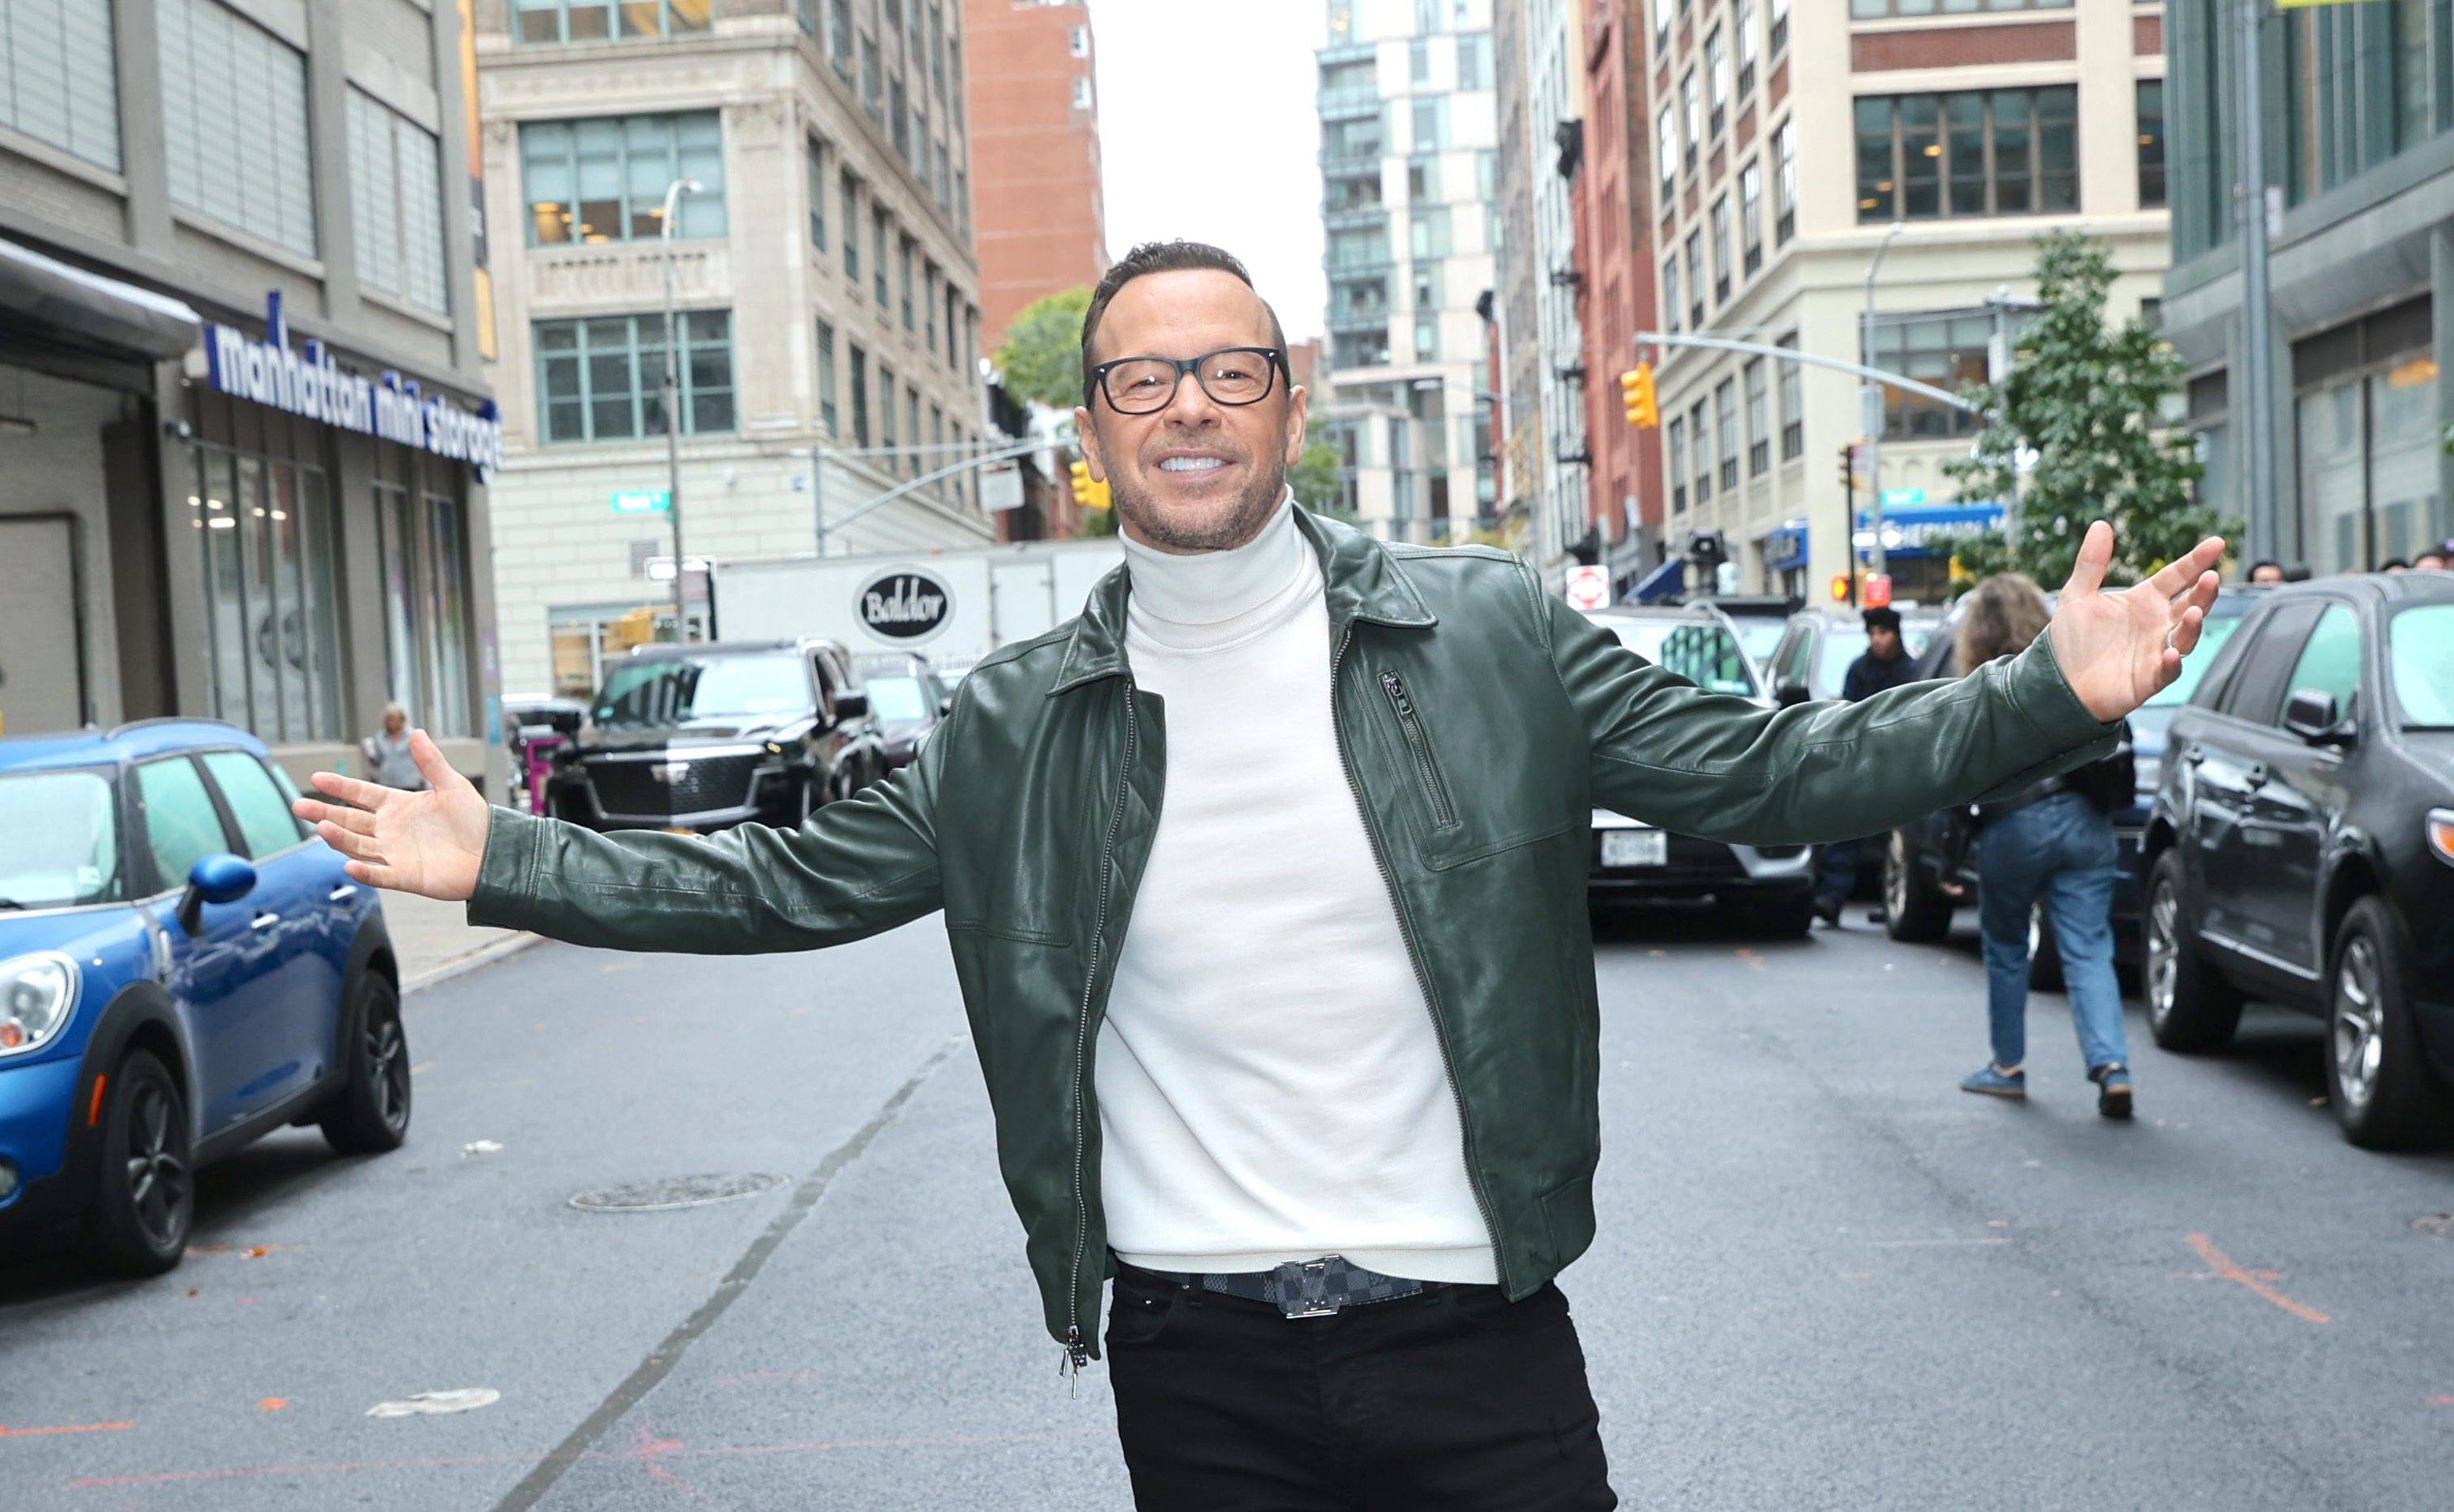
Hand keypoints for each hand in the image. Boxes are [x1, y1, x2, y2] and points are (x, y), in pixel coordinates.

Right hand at [291, 730, 489, 900]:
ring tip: (321, 828)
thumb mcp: (452, 786)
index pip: (361, 794)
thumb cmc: (474, 820)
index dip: (340, 786)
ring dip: (339, 838)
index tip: (316, 778)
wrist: (494, 853)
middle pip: (349, 820)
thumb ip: (431, 762)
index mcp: (398, 806)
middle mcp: (390, 830)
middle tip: (299, 807)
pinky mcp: (405, 876)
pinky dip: (365, 873)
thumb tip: (415, 732)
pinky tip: (349, 866)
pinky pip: (380, 875)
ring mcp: (395, 854)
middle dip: (325, 813)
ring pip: (358, 845)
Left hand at [2046, 521, 2225, 722]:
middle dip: (2204, 592)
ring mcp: (2156, 651)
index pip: (2177, 577)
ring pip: (2186, 637)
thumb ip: (2091, 563)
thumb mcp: (2077, 595)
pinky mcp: (2149, 678)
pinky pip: (2167, 671)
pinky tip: (2169, 655)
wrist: (2057, 681)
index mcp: (2144, 601)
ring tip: (2196, 612)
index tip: (2217, 543)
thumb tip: (2101, 524)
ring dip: (2193, 625)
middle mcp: (2156, 624)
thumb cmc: (2071, 640)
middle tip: (2211, 576)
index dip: (2196, 560)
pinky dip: (2171, 664)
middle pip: (2191, 604)